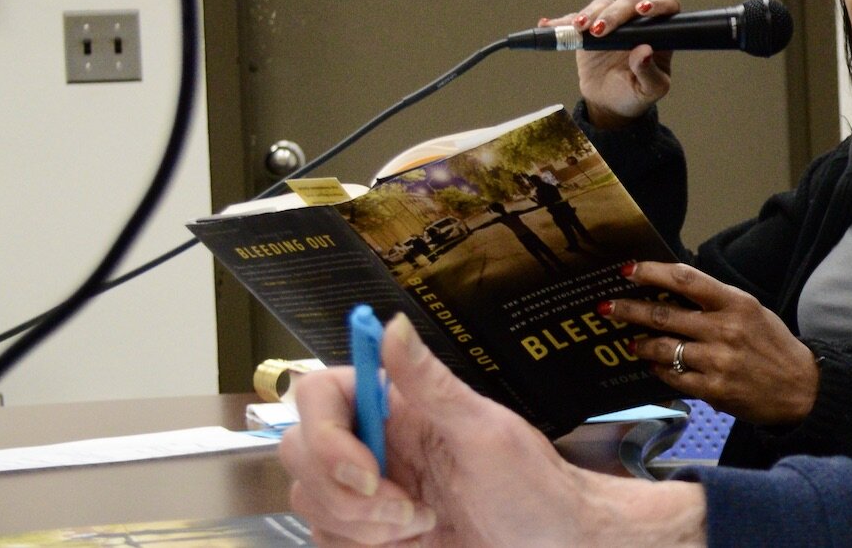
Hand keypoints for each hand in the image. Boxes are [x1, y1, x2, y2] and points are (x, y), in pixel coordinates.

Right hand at [279, 313, 706, 546]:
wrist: (551, 545)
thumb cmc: (533, 487)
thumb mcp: (484, 432)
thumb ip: (431, 384)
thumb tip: (394, 326)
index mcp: (397, 405)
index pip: (318, 393)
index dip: (324, 434)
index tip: (366, 470)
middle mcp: (374, 442)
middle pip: (300, 453)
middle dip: (344, 494)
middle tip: (408, 509)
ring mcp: (367, 490)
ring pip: (310, 505)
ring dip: (361, 528)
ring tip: (422, 523)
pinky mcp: (368, 533)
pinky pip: (327, 541)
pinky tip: (412, 543)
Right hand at [542, 0, 679, 129]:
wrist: (610, 103)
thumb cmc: (635, 94)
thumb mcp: (649, 90)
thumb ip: (649, 73)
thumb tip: (644, 52)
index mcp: (658, 32)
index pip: (666, 6)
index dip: (657, 3)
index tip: (642, 10)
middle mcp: (636, 22)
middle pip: (628, 2)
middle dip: (613, 14)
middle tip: (599, 30)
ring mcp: (612, 22)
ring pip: (602, 5)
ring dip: (589, 13)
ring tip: (578, 28)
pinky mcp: (588, 29)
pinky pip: (574, 20)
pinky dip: (560, 22)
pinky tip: (547, 25)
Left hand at [604, 262, 820, 424]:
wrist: (800, 389)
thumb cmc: (773, 344)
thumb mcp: (751, 311)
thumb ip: (716, 302)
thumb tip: (672, 291)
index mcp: (735, 303)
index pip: (685, 280)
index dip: (651, 272)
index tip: (628, 270)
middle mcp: (724, 329)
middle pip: (663, 315)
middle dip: (629, 309)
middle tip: (607, 306)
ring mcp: (717, 361)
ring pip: (663, 348)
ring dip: (640, 344)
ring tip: (630, 342)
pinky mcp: (712, 390)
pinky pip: (673, 377)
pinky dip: (658, 369)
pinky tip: (653, 365)